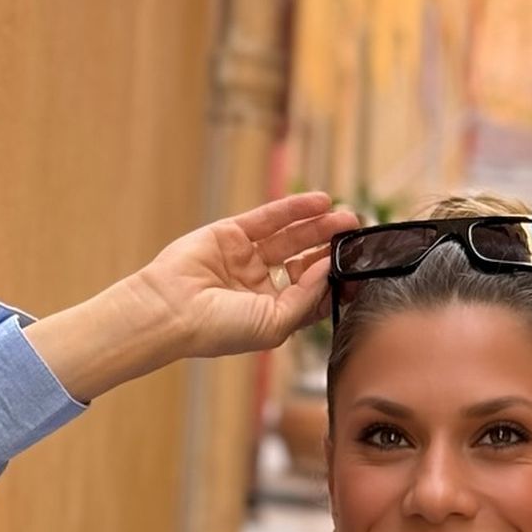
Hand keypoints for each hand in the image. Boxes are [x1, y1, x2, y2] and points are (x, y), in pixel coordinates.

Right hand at [134, 191, 360, 359]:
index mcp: (271, 314)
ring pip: (290, 238)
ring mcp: (245, 260)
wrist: (170, 311)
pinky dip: (294, 209)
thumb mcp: (274, 323)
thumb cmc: (218, 329)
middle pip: (305, 262)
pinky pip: (268, 219)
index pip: (313, 293)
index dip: (336, 280)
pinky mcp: (230, 235)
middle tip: (357, 235)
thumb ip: (305, 298)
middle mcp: (260, 287)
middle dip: (332, 249)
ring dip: (319, 226)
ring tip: (346, 216)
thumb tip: (328, 271)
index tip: (361, 269)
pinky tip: (320, 202)